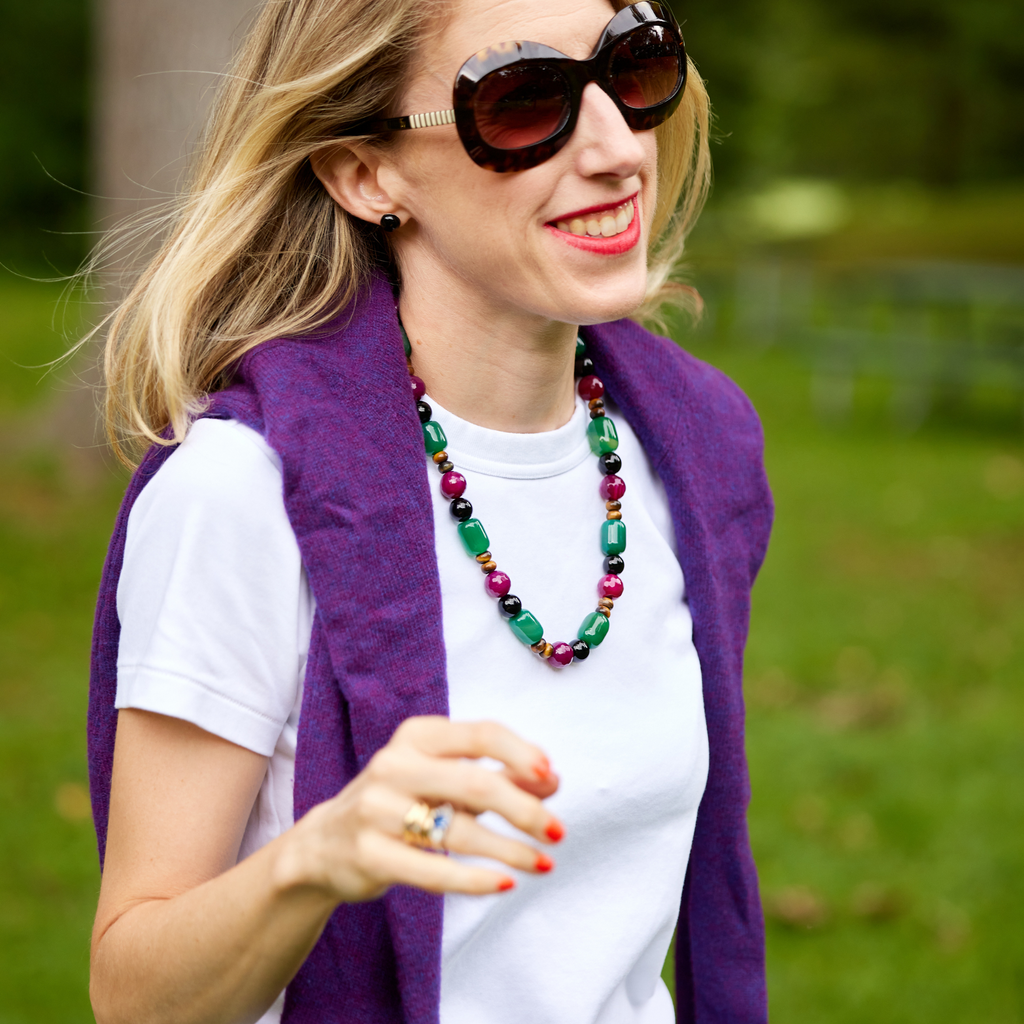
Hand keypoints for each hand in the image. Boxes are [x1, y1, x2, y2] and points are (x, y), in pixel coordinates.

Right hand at [273, 716, 562, 902]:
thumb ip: (497, 775)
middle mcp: (394, 765)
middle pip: (474, 784)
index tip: (551, 775)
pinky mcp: (369, 855)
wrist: (323, 845)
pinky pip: (433, 870)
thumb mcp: (444, 779)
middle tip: (558, 831)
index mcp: (417, 736)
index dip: (521, 754)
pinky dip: (474, 880)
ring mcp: (377, 810)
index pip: (480, 734)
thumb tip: (552, 780)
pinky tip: (505, 883)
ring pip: (457, 831)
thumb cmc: (399, 803)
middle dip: (523, 809)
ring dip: (509, 850)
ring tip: (543, 863)